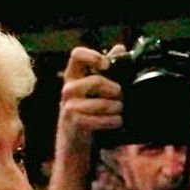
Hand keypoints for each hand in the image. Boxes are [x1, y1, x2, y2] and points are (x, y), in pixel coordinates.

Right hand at [54, 46, 124, 161]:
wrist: (73, 141)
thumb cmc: (86, 111)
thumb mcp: (94, 89)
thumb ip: (106, 68)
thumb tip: (120, 48)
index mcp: (73, 76)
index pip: (76, 55)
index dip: (93, 56)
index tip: (106, 65)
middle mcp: (68, 89)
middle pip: (96, 81)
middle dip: (115, 89)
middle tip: (121, 95)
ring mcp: (70, 107)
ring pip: (101, 103)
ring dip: (116, 108)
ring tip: (120, 111)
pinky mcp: (75, 123)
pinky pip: (100, 119)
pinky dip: (113, 121)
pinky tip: (117, 122)